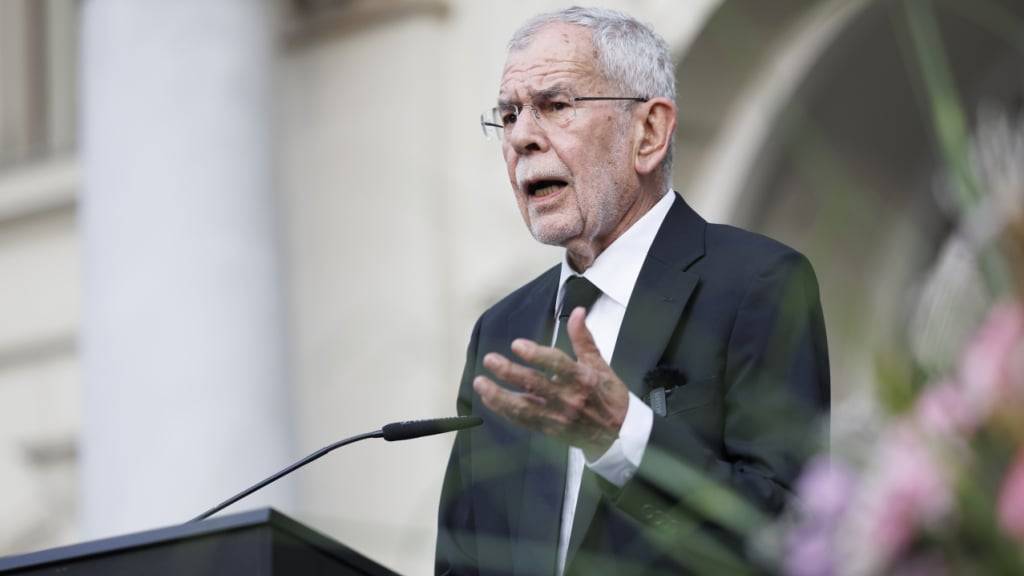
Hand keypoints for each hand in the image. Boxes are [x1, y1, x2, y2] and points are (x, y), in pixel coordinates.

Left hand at [473, 307, 629, 459]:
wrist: (619, 433)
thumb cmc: (609, 395)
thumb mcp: (600, 364)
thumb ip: (583, 338)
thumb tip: (578, 312)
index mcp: (583, 379)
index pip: (557, 364)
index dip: (536, 354)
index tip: (517, 345)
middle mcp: (569, 399)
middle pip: (535, 385)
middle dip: (509, 372)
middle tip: (490, 360)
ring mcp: (558, 417)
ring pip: (524, 407)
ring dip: (499, 396)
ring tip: (480, 383)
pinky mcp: (550, 430)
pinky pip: (523, 420)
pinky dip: (504, 410)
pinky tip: (489, 399)